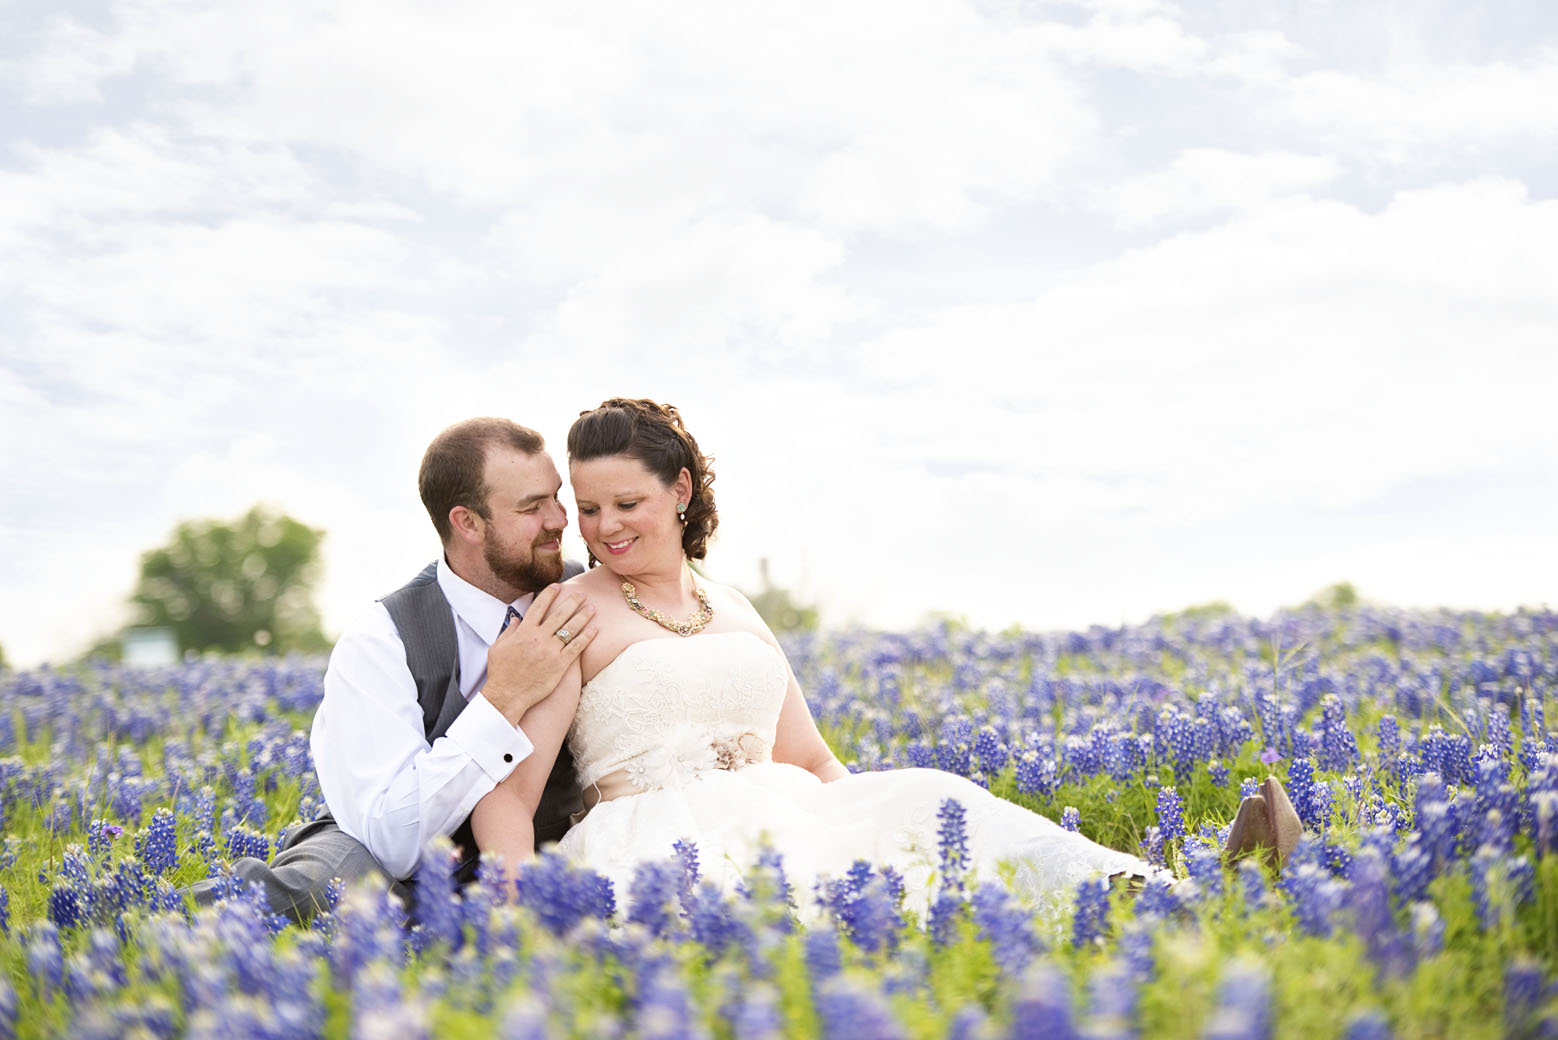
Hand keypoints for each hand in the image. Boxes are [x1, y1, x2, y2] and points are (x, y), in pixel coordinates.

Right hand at [483, 585, 596, 724]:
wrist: (507, 695)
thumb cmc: (500, 673)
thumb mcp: (497, 648)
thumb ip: (508, 631)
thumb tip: (516, 619)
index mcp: (523, 631)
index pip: (539, 607)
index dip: (549, 594)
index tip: (557, 586)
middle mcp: (539, 638)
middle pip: (560, 614)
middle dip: (573, 602)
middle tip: (582, 594)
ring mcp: (550, 651)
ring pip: (571, 628)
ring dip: (583, 616)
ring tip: (592, 607)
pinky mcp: (560, 665)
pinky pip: (576, 647)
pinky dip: (587, 637)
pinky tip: (595, 629)